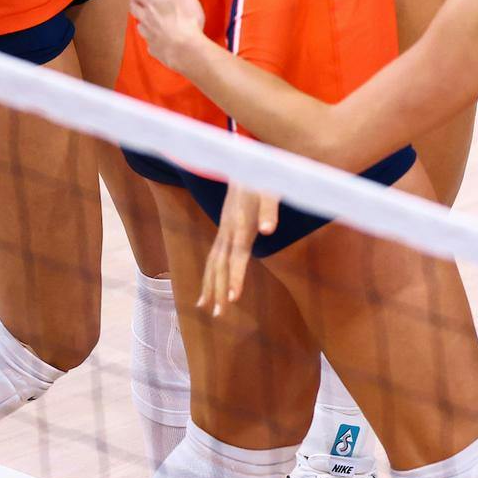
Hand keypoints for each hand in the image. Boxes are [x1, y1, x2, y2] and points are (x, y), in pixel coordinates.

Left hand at [114, 0, 209, 74]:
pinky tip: (159, 37)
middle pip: (134, 6)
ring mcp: (148, 35)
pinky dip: (151, 34)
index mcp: (150, 1)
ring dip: (141, 17)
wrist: (186, 51)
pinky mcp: (154, 48)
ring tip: (147, 16)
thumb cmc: (185, 17)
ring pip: (139, 23)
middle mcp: (145, 17)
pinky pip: (149, 39)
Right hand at [196, 184, 277, 314]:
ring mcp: (223, 231)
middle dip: (218, 289)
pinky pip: (213, 257)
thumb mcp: (271, 190)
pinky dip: (209, 276)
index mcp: (240, 224)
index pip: (237, 256)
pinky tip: (207, 291)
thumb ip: (271, 209)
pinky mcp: (224, 231)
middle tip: (218, 314)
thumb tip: (270, 229)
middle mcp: (228, 231)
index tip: (232, 297)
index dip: (235, 276)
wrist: (246, 162)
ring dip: (209, 286)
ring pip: (212, 263)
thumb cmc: (263, 178)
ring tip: (206, 309)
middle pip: (220, 264)